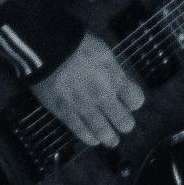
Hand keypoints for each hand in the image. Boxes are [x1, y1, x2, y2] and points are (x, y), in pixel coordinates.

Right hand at [32, 32, 143, 148]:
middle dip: (124, 123)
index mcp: (114, 79)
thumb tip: (119, 82)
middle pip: (124, 121)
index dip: (133, 102)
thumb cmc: (76, 44)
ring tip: (111, 140)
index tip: (129, 102)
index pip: (136, 100)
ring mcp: (84, 107)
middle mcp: (103, 96)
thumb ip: (113, 70)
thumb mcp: (103, 51)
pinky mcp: (66, 113)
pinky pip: (81, 131)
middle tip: (121, 123)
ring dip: (110, 138)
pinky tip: (93, 139)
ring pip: (104, 132)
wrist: (47, 48)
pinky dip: (90, 138)